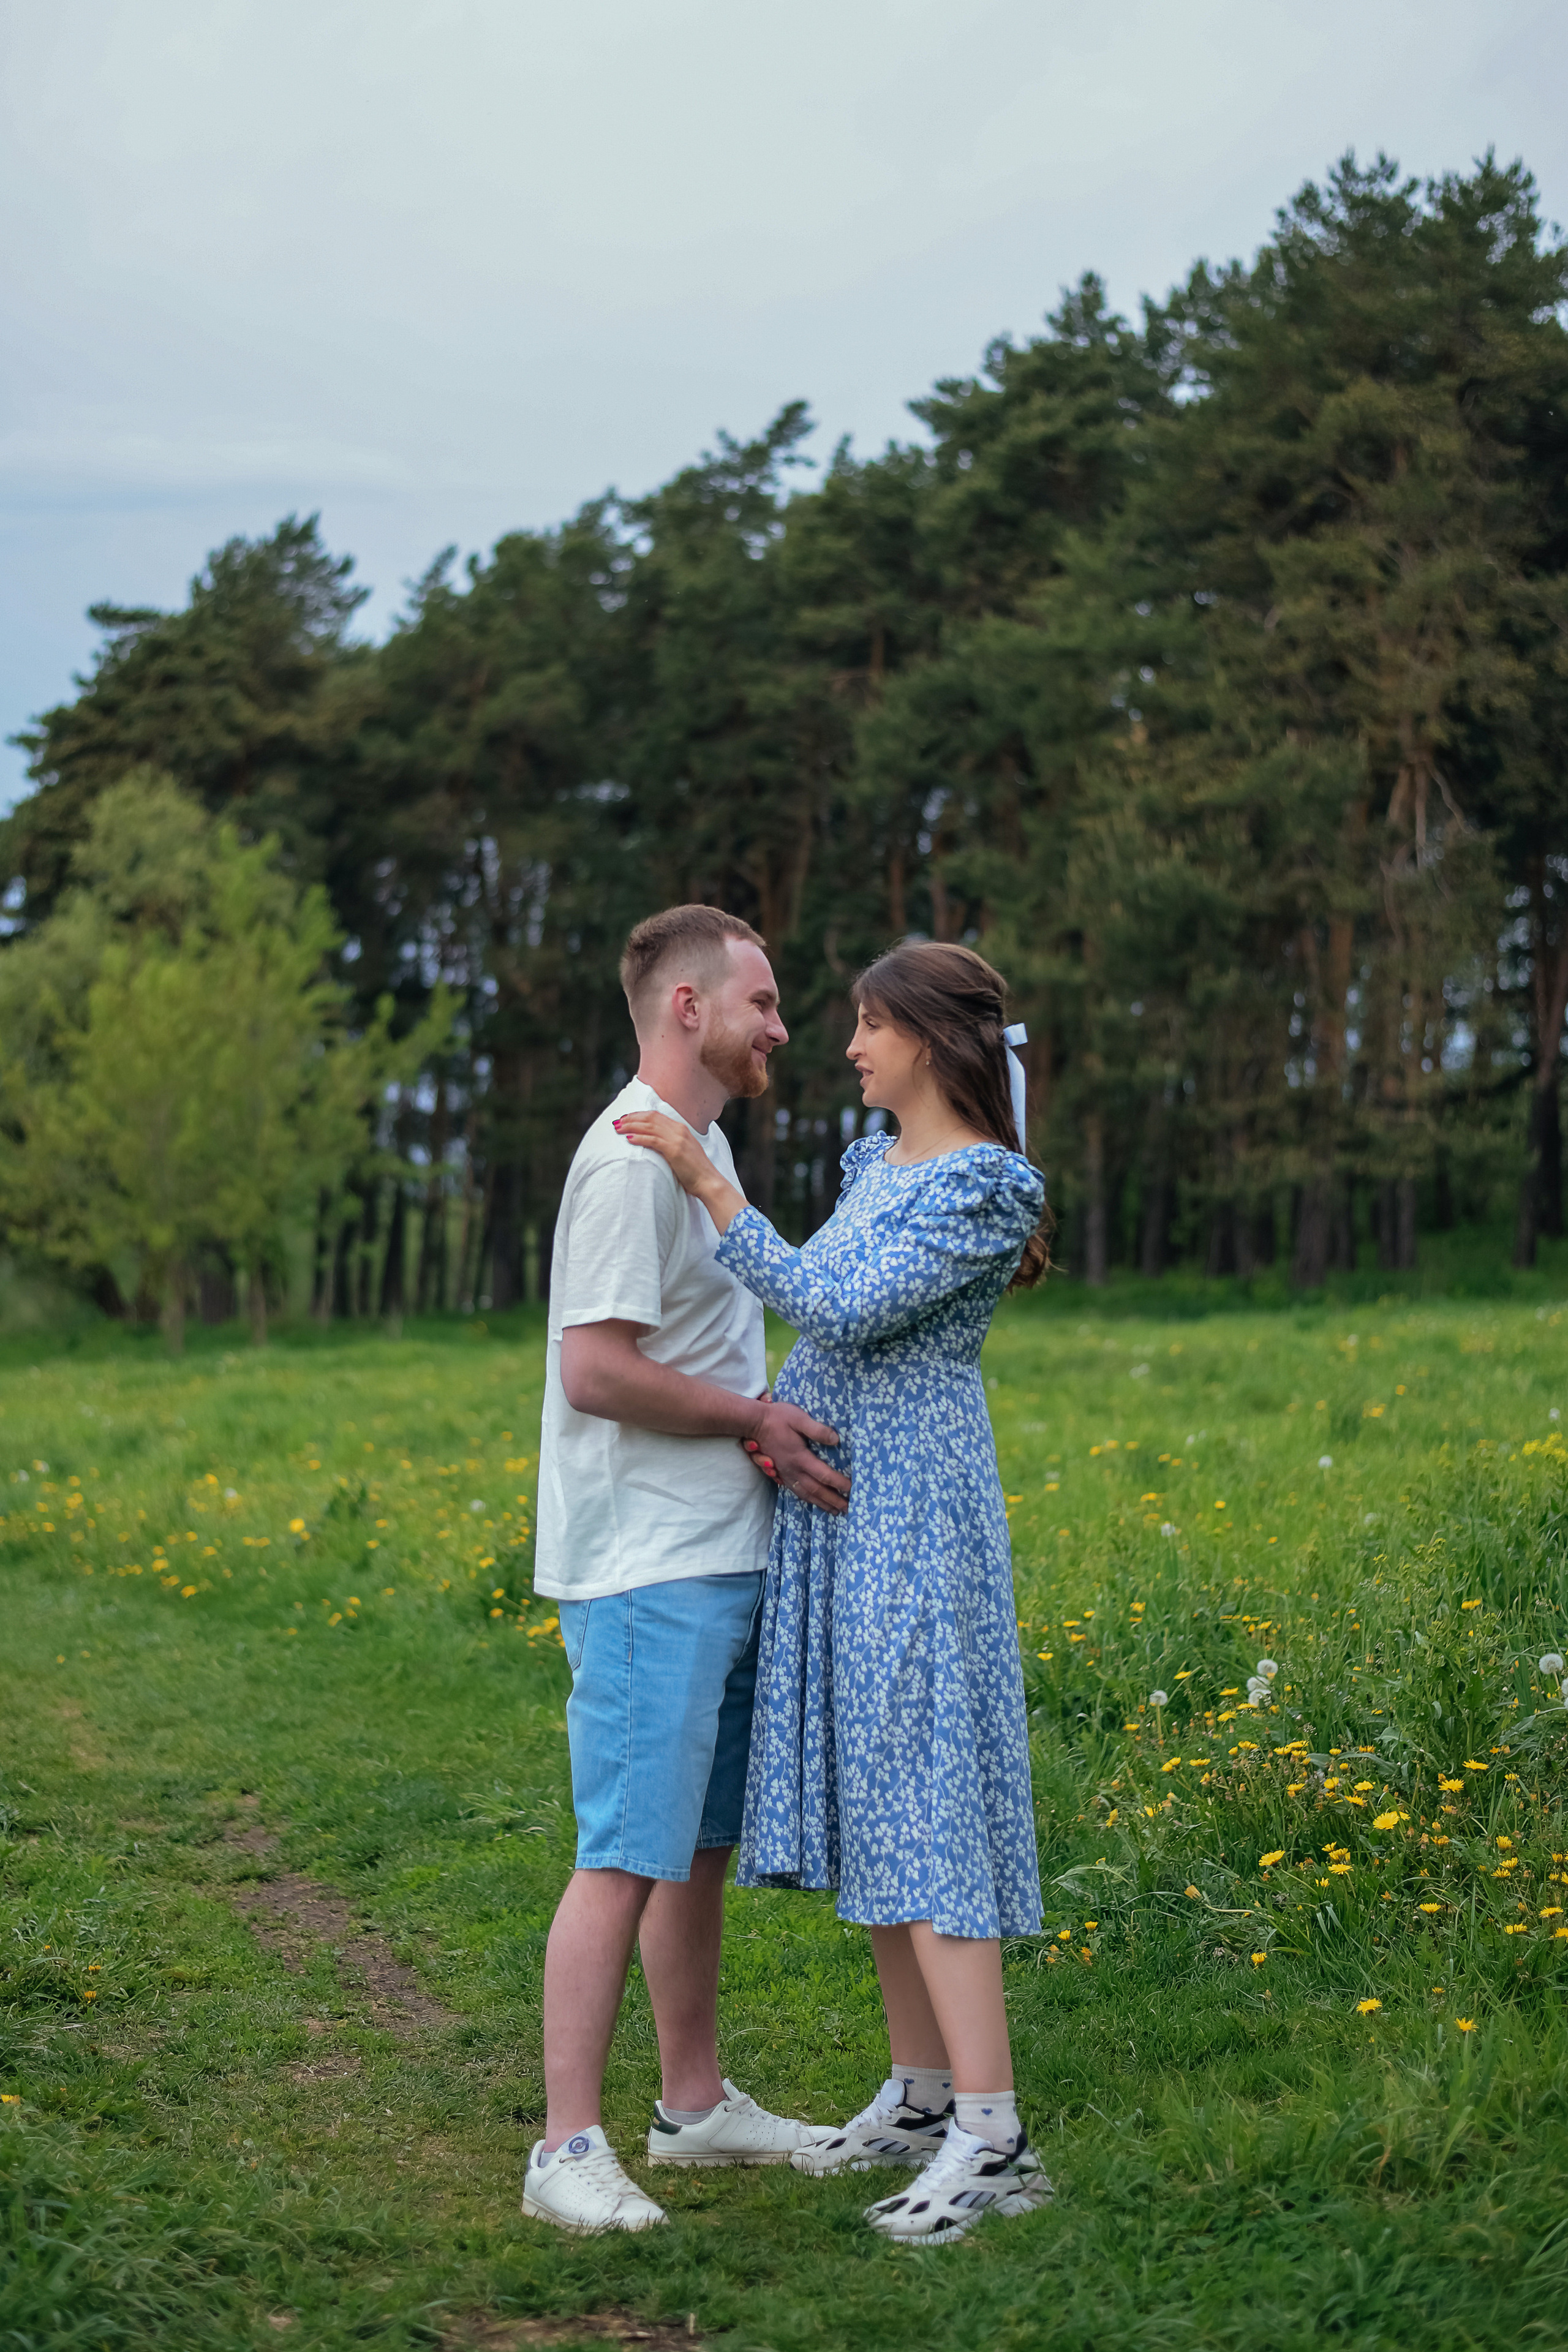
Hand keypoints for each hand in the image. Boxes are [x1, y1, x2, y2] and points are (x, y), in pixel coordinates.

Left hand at [614, 1109, 712, 1194]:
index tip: (626, 1119)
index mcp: (681, 1128)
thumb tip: (654, 1143)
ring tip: (618, 1129)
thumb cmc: (695, 1171)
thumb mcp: (683, 1151)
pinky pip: (653, 1140)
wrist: (708, 1181)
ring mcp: (677, 1139)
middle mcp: (679, 1130)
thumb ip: (670, 1144)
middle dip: (631, 1118)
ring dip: (631, 1126)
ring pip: (649, 1127)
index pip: (656, 1115)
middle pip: (650, 1118)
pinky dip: (639, 1138)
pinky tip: (629, 1139)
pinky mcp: (674, 1150)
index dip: (638, 1115)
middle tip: (617, 1122)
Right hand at [745, 1398, 850, 1514]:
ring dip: (821, 1503)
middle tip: (847, 1508)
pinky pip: (796, 1491)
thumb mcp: (799, 1418)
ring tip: (834, 1511)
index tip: (852, 1489)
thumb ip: (817, 1430)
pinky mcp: (780, 1473)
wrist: (754, 1423)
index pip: (824, 1475)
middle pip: (816, 1490)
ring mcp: (785, 1473)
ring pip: (806, 1494)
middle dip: (833, 1500)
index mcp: (800, 1458)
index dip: (839, 1483)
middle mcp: (793, 1470)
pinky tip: (813, 1501)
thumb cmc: (778, 1418)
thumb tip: (836, 1440)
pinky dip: (807, 1499)